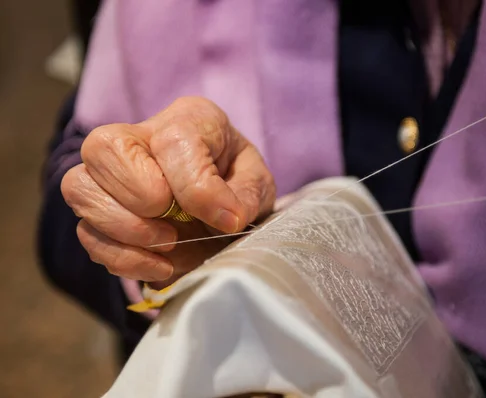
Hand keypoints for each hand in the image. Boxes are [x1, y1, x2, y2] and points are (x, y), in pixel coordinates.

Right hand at [61, 97, 275, 287]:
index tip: (228, 220)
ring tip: (169, 244)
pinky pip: (87, 233)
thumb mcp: (258, 185)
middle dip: (141, 198)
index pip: (173, 142)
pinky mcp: (100, 213)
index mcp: (189, 120)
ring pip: (79, 187)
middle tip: (177, 225)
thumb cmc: (239, 185)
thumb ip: (246, 196)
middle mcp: (140, 136)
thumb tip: (227, 217)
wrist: (224, 209)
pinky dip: (121, 258)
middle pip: (104, 148)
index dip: (196, 189)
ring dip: (124, 229)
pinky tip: (159, 265)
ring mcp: (111, 175)